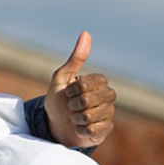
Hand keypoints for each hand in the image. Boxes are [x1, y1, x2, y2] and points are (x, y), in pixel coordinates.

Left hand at [46, 31, 116, 147]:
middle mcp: (108, 96)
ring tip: (74, 118)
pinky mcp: (106, 130)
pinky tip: (79, 128)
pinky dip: (80, 130)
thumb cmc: (58, 101)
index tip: (68, 93)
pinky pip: (93, 130)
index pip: (88, 83)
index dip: (73, 89)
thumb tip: (86, 33)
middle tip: (70, 106)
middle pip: (90, 99)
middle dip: (73, 104)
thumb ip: (75, 59)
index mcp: (99, 82)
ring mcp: (109, 114)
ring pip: (90, 116)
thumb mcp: (61, 78)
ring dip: (75, 118)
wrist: (54, 126)